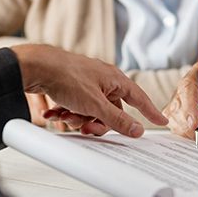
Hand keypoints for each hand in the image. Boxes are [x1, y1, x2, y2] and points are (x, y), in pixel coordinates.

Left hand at [12, 44, 167, 137]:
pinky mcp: (71, 87)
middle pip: (111, 111)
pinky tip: (54, 113)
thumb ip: (118, 119)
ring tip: (65, 116)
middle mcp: (103, 80)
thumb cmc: (66, 77)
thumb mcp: (95, 105)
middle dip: (97, 122)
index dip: (150, 111)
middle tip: (86, 127)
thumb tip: (137, 129)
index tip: (162, 121)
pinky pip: (76, 107)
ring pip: (91, 112)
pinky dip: (66, 113)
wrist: (36, 67)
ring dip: (78, 119)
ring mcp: (87, 84)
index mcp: (115, 79)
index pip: (139, 98)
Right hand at [163, 63, 197, 144]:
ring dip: (186, 131)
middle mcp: (191, 87)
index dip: (189, 104)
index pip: (188, 86)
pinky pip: (178, 127)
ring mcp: (187, 103)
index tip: (194, 122)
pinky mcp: (186, 118)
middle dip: (186, 122)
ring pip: (174, 117)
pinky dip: (187, 136)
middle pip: (177, 103)